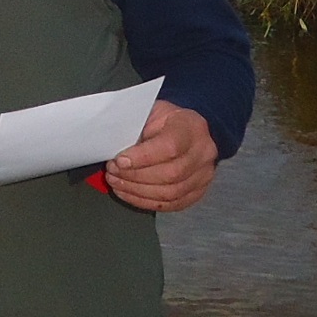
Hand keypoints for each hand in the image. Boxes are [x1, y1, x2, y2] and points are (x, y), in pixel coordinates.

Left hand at [103, 101, 219, 213]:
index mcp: (191, 127)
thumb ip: (136, 128)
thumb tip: (113, 147)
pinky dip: (145, 202)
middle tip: (113, 171)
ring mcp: (203, 175)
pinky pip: (171, 204)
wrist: (188, 129)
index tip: (120, 160)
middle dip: (135, 176)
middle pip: (170, 174)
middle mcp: (203, 153)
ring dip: (137, 191)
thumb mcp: (151, 112)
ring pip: (170, 193)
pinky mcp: (198, 191)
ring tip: (116, 182)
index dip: (142, 158)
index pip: (170, 147)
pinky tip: (128, 193)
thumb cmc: (166, 120)